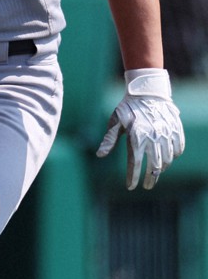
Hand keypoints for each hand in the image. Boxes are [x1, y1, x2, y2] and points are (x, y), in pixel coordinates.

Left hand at [96, 68, 184, 189]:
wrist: (147, 91)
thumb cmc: (127, 108)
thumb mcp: (115, 122)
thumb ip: (109, 139)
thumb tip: (100, 155)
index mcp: (136, 137)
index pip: (135, 163)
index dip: (133, 177)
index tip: (130, 187)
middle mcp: (153, 137)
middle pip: (154, 166)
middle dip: (150, 179)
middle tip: (147, 186)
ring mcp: (166, 134)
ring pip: (167, 159)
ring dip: (161, 169)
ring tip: (155, 173)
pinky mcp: (176, 129)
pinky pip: (178, 148)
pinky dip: (174, 156)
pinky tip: (168, 160)